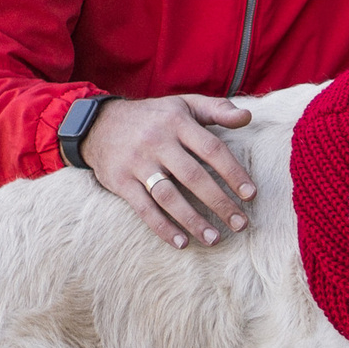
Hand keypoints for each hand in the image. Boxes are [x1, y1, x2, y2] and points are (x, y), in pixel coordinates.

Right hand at [81, 94, 256, 249]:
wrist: (98, 123)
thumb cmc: (153, 117)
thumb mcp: (184, 104)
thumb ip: (217, 109)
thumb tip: (248, 118)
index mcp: (178, 122)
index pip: (212, 149)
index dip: (233, 173)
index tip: (250, 195)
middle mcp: (157, 142)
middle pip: (194, 176)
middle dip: (220, 203)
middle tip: (241, 224)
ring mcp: (137, 163)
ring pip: (169, 196)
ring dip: (193, 220)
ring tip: (215, 239)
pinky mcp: (120, 181)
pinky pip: (144, 209)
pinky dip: (163, 227)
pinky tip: (182, 243)